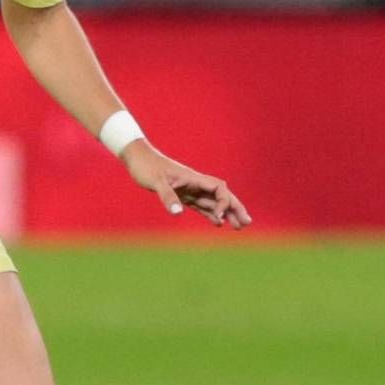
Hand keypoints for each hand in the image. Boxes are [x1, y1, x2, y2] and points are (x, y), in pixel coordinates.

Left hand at [120, 143, 250, 228]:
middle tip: (247, 222)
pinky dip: (210, 214)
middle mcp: (195, 184)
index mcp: (193, 178)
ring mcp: (189, 189)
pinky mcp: (182, 194)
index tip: (218, 217)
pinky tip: (218, 223)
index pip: (219, 189)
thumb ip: (167, 196)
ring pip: (213, 202)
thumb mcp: (155, 182)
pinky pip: (201, 205)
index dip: (224, 202)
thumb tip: (178, 213)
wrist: (137, 158)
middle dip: (235, 208)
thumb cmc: (146, 166)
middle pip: (222, 196)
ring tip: (239, 227)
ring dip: (226, 213)